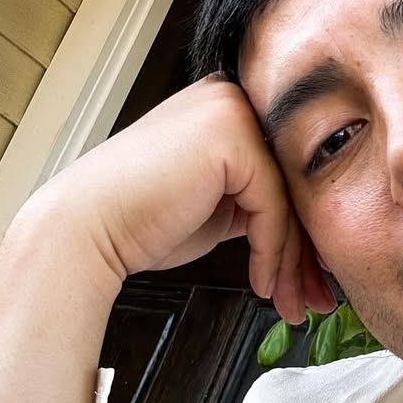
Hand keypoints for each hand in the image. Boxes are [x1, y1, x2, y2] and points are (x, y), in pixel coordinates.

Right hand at [25, 75, 332, 322]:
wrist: (86, 230)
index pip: (285, 170)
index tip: (313, 277)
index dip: (302, 230)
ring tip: (293, 305)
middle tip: (316, 298)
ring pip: (289, 199)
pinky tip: (262, 284)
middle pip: (293, 182)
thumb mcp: (217, 204)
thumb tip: (309, 232)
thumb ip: (258, 199)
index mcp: (228, 104)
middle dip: (308, 251)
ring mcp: (233, 112)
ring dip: (295, 263)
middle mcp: (233, 96)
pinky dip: (272, 253)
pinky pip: (273, 208)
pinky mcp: (233, 139)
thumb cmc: (140, 221)